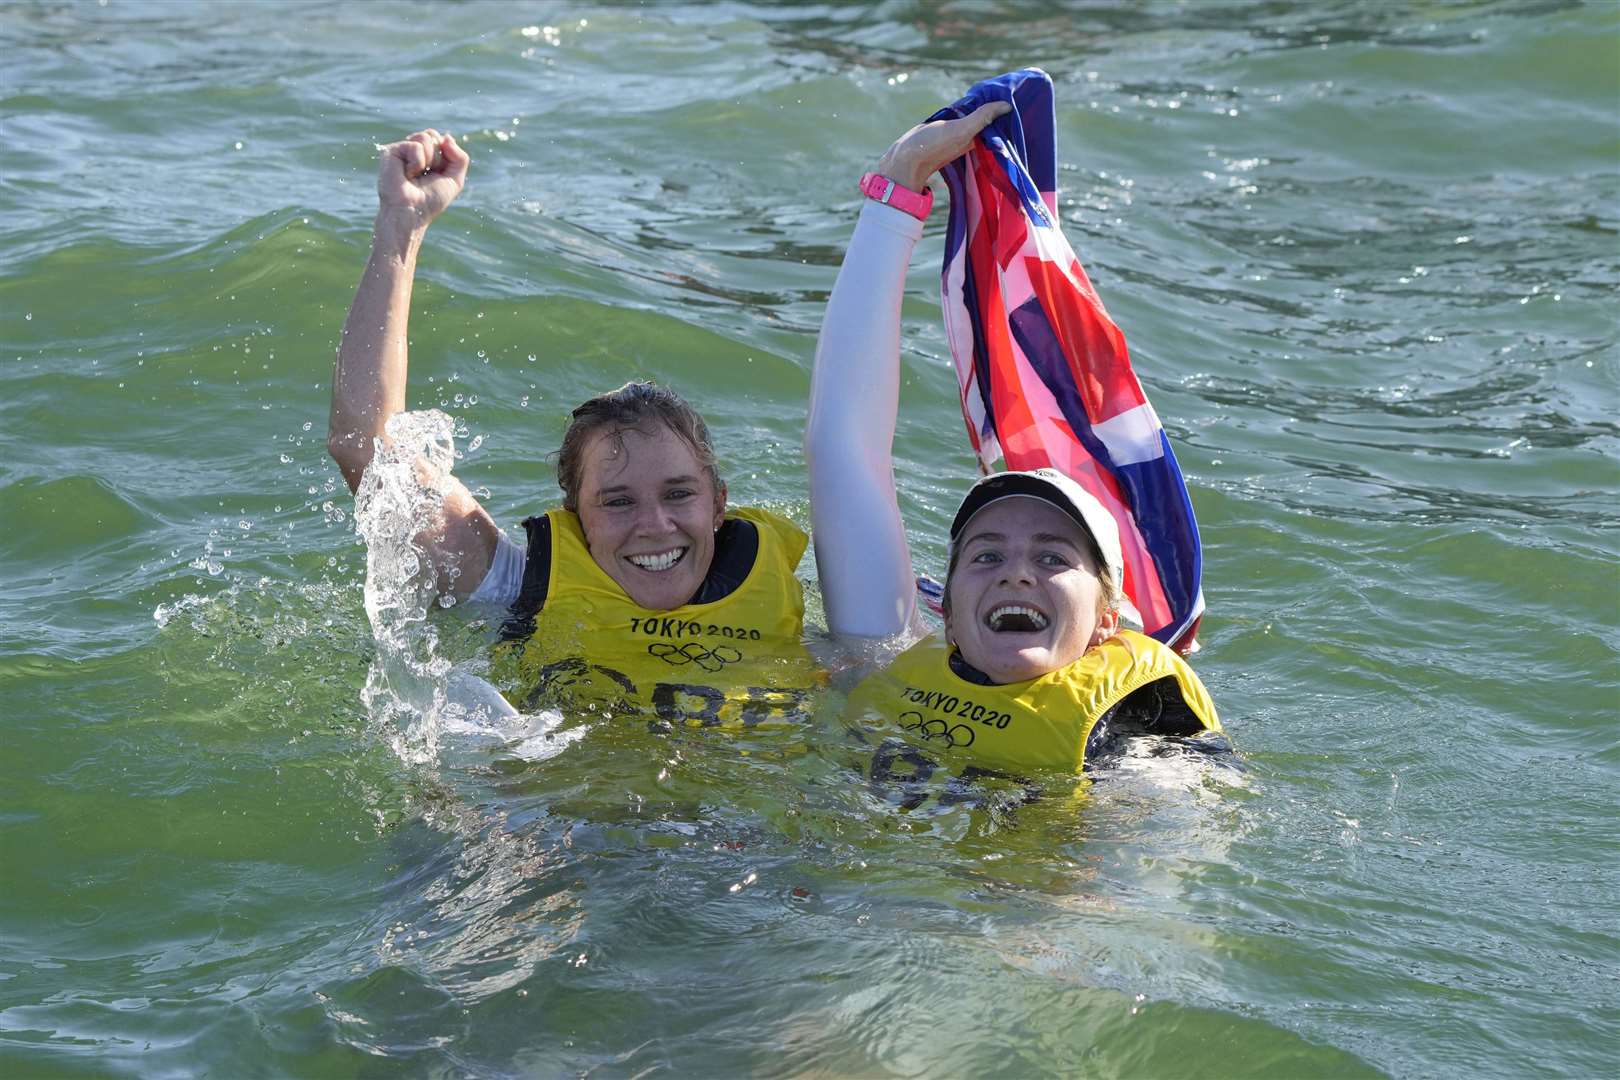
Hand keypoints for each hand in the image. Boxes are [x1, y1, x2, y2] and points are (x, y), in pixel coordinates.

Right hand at [375, 129, 468, 226]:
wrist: (412, 212)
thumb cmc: (430, 200)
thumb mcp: (455, 180)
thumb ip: (460, 158)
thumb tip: (447, 136)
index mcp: (426, 155)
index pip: (441, 139)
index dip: (446, 155)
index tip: (438, 173)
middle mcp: (412, 150)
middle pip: (433, 134)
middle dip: (438, 157)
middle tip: (428, 174)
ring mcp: (401, 150)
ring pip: (425, 137)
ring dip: (429, 160)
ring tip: (417, 174)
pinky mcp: (390, 151)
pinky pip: (415, 146)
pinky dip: (417, 163)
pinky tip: (407, 174)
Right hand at [873, 101, 1011, 191]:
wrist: (905, 158)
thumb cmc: (933, 146)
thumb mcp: (961, 130)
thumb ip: (982, 118)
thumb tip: (1007, 106)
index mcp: (976, 140)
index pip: (996, 124)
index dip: (1005, 112)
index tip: (1015, 96)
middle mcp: (968, 138)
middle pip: (987, 121)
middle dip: (996, 108)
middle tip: (1007, 88)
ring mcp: (955, 134)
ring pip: (974, 117)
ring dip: (981, 106)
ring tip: (993, 90)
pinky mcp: (944, 130)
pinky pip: (961, 116)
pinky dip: (966, 108)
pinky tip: (970, 100)